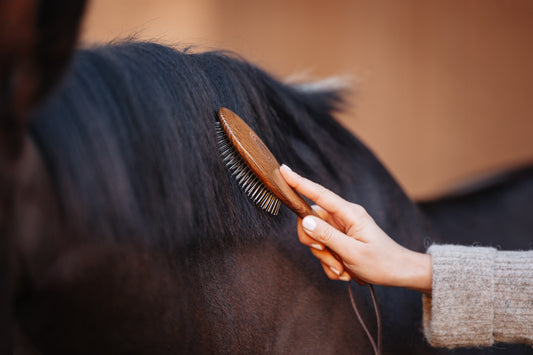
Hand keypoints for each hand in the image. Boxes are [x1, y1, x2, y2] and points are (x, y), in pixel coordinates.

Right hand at [280, 164, 431, 292]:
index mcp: (350, 213)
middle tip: (330, 259)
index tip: (284, 170)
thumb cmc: (382, 262)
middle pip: (311, 222)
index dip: (300, 183)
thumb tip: (305, 221)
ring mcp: (341, 228)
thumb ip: (327, 236)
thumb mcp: (353, 252)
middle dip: (315, 245)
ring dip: (325, 258)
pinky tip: (345, 271)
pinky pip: (323, 249)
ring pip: (316, 239)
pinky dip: (330, 263)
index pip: (320, 194)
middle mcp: (343, 217)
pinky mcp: (340, 239)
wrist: (399, 274)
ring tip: (342, 269)